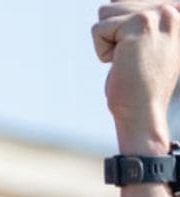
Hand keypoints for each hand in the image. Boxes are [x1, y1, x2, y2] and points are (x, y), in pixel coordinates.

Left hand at [94, 2, 179, 151]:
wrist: (143, 112)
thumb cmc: (139, 86)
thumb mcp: (144, 44)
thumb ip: (137, 22)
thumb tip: (114, 2)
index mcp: (174, 11)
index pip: (131, 0)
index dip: (120, 27)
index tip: (130, 50)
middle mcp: (170, 8)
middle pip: (116, 3)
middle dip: (113, 34)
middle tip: (130, 58)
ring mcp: (157, 14)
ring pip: (106, 12)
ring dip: (107, 41)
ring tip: (127, 60)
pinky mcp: (139, 25)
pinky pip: (98, 30)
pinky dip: (102, 51)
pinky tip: (120, 63)